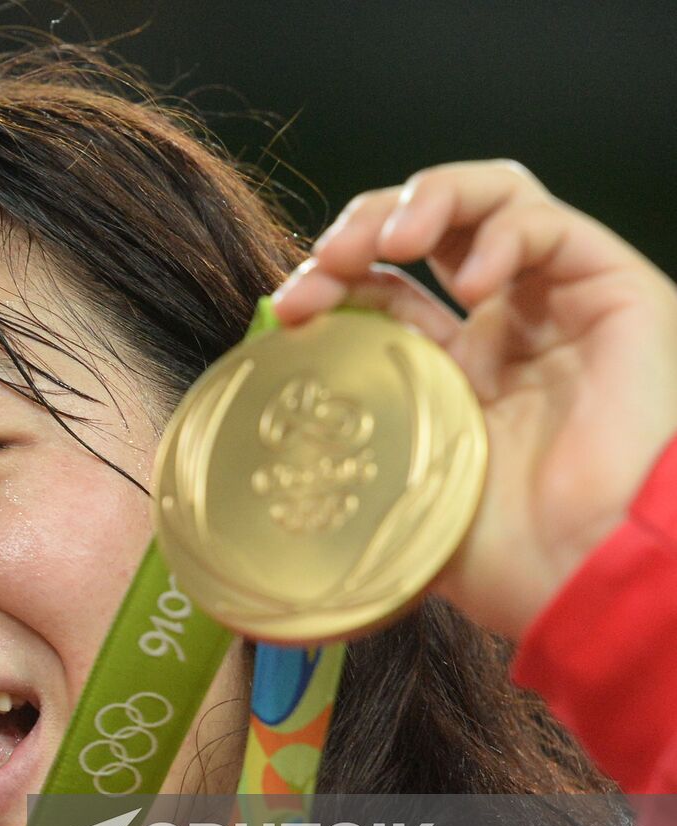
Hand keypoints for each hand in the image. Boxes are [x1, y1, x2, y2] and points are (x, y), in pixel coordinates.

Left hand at [271, 160, 676, 638]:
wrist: (586, 577)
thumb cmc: (504, 558)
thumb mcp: (392, 498)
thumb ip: (339, 466)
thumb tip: (256, 476)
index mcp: (447, 375)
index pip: (381, 290)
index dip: (332, 282)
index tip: (290, 307)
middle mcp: (501, 333)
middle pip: (425, 231)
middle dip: (364, 227)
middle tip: (329, 260)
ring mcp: (555, 309)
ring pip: (488, 201)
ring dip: (424, 200)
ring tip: (389, 242)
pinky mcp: (616, 293)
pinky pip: (551, 223)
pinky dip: (501, 230)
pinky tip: (469, 280)